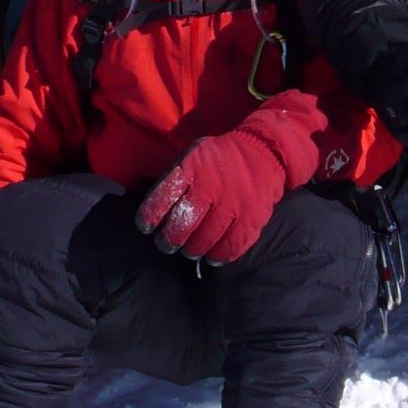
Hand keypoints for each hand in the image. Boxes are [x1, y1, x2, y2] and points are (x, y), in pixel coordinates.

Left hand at [135, 92, 326, 263]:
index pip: (162, 199)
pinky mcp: (252, 218)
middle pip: (181, 226)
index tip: (145, 228)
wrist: (262, 151)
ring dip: (193, 250)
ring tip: (191, 249)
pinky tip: (213, 255)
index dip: (149, 218)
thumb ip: (175, 181)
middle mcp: (211, 187)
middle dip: (169, 240)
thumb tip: (156, 213)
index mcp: (191, 169)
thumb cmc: (218, 159)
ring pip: (204, 241)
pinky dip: (219, 256)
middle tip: (167, 244)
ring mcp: (233, 204)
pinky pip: (230, 247)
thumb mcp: (191, 157)